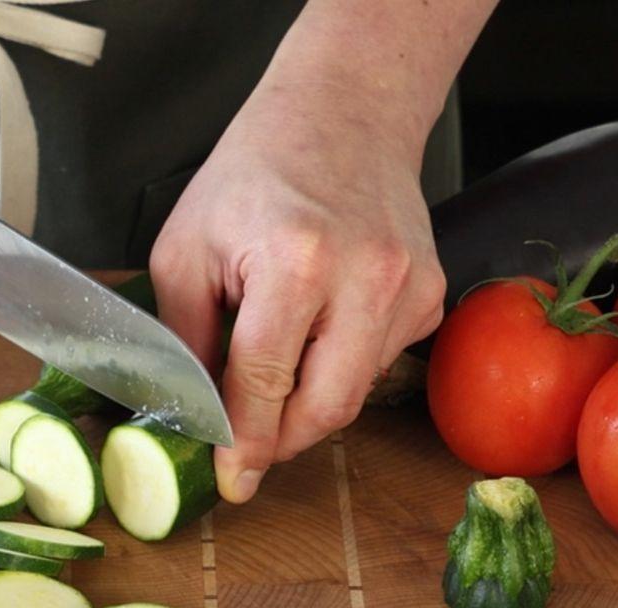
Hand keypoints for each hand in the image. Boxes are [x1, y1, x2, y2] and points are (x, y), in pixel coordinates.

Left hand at [151, 78, 446, 502]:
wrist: (343, 115)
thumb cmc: (255, 175)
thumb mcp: (186, 247)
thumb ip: (186, 338)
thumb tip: (193, 415)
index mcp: (296, 260)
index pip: (263, 382)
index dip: (243, 442)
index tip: (234, 482)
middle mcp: (367, 277)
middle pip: (326, 407)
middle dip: (281, 439)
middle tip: (247, 443)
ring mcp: (411, 288)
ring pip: (354, 393)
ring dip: (308, 399)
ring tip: (279, 348)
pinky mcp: (431, 296)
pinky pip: (378, 364)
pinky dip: (340, 365)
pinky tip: (321, 322)